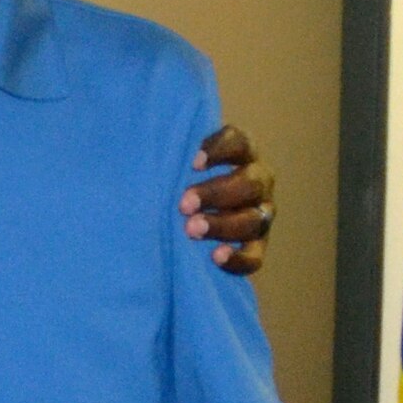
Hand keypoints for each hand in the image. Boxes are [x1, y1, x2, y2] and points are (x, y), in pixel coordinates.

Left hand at [182, 123, 277, 275]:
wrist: (188, 211)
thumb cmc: (178, 176)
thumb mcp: (176, 159)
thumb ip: (170, 151)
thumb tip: (141, 145)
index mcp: (243, 154)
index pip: (239, 143)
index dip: (221, 150)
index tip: (193, 162)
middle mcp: (259, 181)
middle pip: (249, 184)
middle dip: (216, 194)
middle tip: (184, 204)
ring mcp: (261, 214)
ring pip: (254, 220)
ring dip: (222, 225)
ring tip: (191, 229)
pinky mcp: (257, 245)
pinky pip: (255, 256)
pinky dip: (238, 259)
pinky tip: (216, 257)